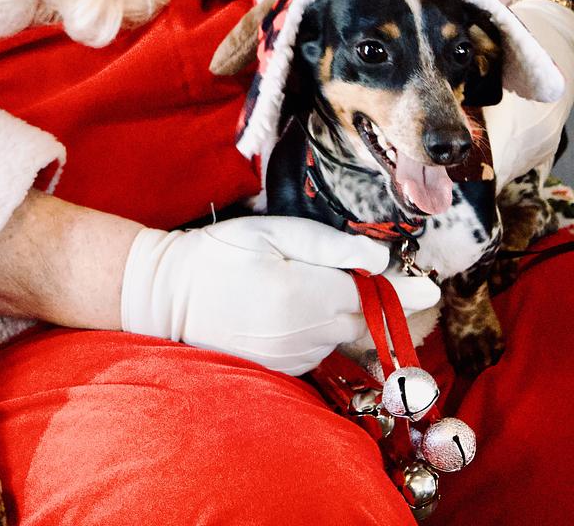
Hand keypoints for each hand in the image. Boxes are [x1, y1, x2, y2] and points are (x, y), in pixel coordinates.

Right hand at [121, 216, 439, 375]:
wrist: (169, 297)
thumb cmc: (218, 254)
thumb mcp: (270, 233)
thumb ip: (327, 245)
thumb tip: (378, 258)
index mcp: (303, 292)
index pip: (370, 293)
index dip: (405, 291)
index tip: (434, 289)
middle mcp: (303, 332)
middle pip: (363, 318)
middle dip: (382, 301)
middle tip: (396, 282)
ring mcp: (292, 356)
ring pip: (342, 333)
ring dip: (346, 313)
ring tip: (319, 285)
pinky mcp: (282, 370)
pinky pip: (320, 348)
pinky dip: (322, 329)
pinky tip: (299, 307)